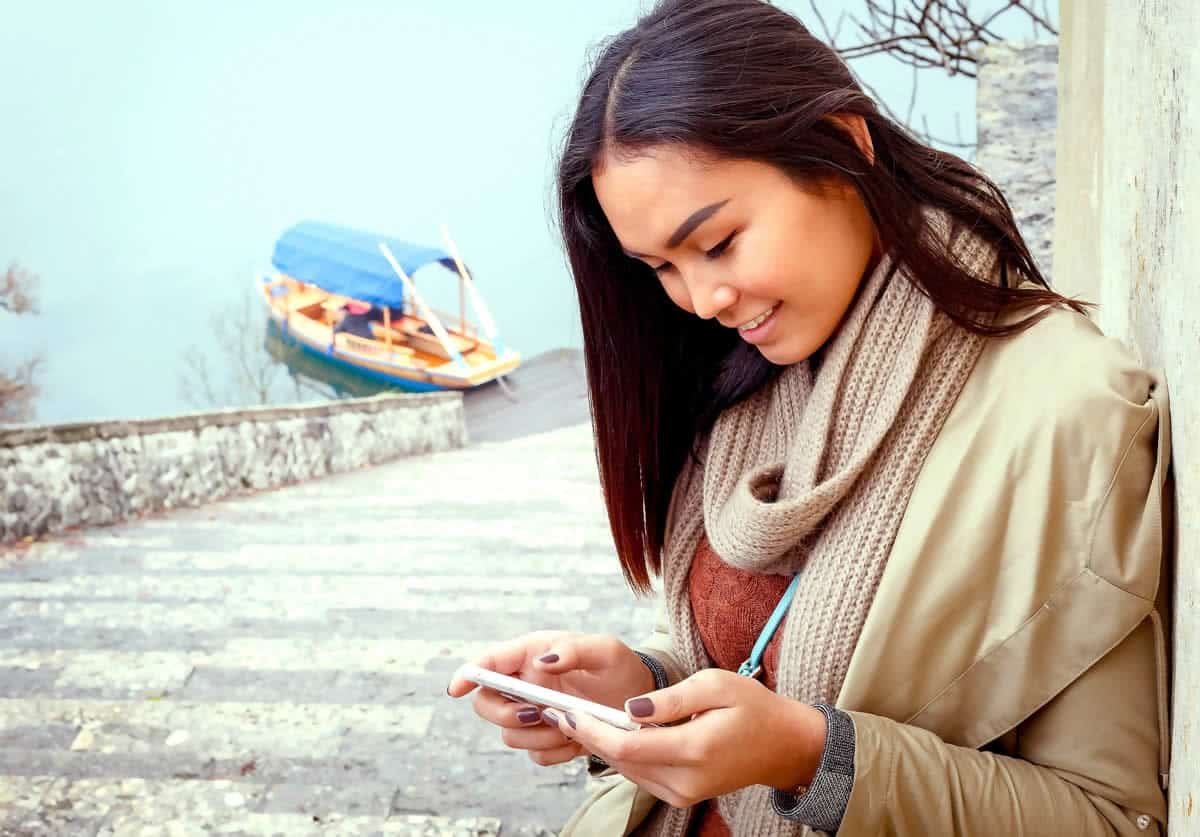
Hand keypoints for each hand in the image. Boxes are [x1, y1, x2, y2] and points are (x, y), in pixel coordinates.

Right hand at [446, 631, 656, 766]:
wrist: (639, 701)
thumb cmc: (621, 667)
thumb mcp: (605, 650)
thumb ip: (574, 650)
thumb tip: (540, 662)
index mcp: (531, 653)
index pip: (488, 662)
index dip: (467, 675)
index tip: (456, 689)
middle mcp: (525, 684)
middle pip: (486, 704)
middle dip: (507, 715)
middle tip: (539, 714)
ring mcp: (532, 713)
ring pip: (509, 734)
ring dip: (539, 737)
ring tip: (573, 726)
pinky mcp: (546, 739)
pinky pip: (534, 755)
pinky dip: (554, 752)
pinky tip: (578, 739)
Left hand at [542, 668, 827, 807]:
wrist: (784, 745)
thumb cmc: (752, 706)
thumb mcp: (715, 684)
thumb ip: (670, 698)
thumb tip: (628, 709)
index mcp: (693, 749)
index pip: (625, 746)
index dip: (590, 729)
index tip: (564, 709)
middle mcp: (685, 780)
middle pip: (619, 761)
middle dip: (586, 735)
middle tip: (555, 710)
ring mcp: (683, 792)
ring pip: (626, 770)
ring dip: (599, 745)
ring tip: (573, 716)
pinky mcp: (682, 795)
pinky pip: (641, 774)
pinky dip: (621, 754)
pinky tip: (606, 732)